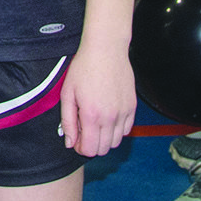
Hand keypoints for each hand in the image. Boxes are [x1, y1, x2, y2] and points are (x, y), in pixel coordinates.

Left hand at [59, 38, 137, 158]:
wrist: (106, 50)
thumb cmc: (83, 69)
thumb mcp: (67, 93)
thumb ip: (68, 121)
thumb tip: (69, 143)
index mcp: (91, 115)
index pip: (89, 149)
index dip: (80, 148)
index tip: (75, 139)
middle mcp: (110, 118)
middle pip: (103, 149)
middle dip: (91, 145)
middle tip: (83, 130)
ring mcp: (124, 113)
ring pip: (116, 142)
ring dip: (104, 139)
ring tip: (95, 123)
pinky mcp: (132, 107)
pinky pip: (126, 130)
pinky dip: (116, 130)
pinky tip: (107, 118)